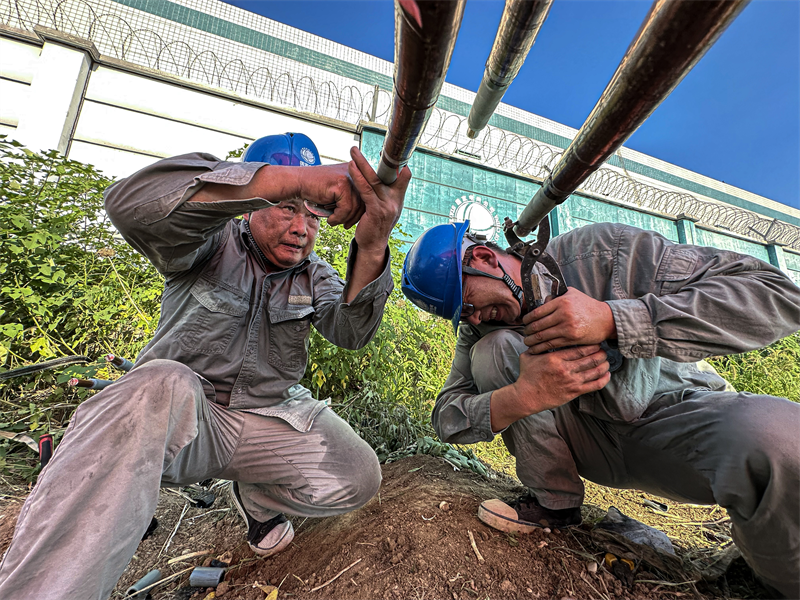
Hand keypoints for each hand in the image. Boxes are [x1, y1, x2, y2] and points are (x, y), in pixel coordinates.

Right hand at [296, 162, 364, 228]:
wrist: (298, 182)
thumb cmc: (316, 189)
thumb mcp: (336, 192)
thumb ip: (349, 197)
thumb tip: (361, 213)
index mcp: (356, 173)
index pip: (366, 196)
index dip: (360, 211)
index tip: (352, 222)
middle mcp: (355, 173)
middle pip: (363, 202)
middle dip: (355, 217)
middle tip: (347, 226)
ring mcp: (349, 178)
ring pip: (354, 207)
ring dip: (344, 219)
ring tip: (334, 222)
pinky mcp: (341, 184)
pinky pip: (346, 208)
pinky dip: (338, 217)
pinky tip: (330, 219)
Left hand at [347, 146, 410, 251]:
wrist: (373, 245)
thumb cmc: (375, 224)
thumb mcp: (383, 207)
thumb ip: (383, 193)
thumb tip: (378, 177)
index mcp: (398, 197)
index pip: (404, 175)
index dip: (398, 162)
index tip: (388, 150)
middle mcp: (396, 200)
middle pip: (387, 173)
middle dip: (374, 157)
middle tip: (361, 147)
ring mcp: (387, 206)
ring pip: (374, 180)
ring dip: (362, 164)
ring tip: (353, 152)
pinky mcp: (376, 211)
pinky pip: (366, 191)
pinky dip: (358, 178)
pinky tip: (351, 169)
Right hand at [490, 345, 609, 430]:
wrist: (526, 396)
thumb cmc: (527, 376)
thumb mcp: (528, 357)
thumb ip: (536, 346)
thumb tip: (539, 336)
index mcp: (555, 358)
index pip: (580, 349)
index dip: (592, 345)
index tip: (596, 343)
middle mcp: (566, 369)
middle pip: (591, 359)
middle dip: (601, 353)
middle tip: (604, 350)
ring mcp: (571, 381)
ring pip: (595, 371)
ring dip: (604, 365)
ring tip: (607, 361)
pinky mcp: (574, 392)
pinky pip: (595, 385)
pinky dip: (604, 379)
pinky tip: (607, 375)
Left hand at [522, 287, 616, 353]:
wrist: (606, 319)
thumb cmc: (587, 306)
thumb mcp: (572, 294)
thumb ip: (556, 296)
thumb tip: (541, 301)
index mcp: (561, 302)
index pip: (537, 312)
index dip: (527, 319)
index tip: (524, 322)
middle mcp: (563, 314)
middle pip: (537, 325)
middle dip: (527, 331)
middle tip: (524, 334)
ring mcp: (567, 328)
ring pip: (542, 336)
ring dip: (532, 341)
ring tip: (527, 342)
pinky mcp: (571, 339)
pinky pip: (551, 344)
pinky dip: (541, 348)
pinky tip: (535, 349)